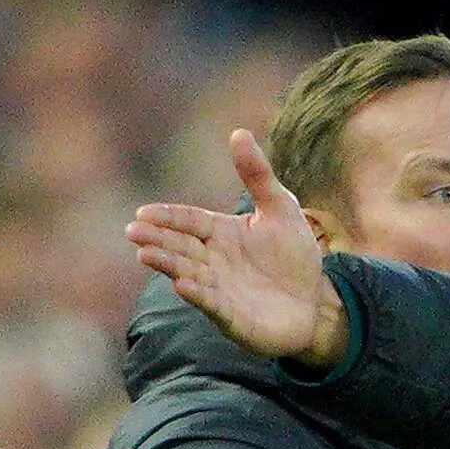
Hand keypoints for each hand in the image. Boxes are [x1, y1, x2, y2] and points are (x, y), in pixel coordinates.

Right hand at [125, 130, 348, 366]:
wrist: (315, 302)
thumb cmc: (294, 255)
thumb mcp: (281, 209)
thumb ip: (259, 175)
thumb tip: (239, 132)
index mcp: (221, 232)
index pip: (189, 220)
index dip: (167, 216)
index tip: (144, 212)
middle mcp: (213, 259)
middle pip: (180, 246)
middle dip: (157, 239)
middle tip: (133, 232)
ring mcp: (219, 288)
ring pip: (188, 272)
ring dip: (168, 264)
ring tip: (146, 255)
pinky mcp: (231, 316)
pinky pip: (212, 303)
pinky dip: (197, 294)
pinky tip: (182, 285)